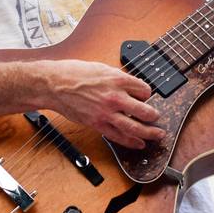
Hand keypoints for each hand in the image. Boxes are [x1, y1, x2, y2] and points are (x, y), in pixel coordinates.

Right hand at [45, 59, 164, 148]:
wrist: (55, 84)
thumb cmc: (75, 73)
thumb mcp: (102, 68)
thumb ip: (118, 78)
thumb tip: (130, 86)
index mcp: (118, 79)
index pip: (144, 89)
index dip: (147, 93)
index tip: (145, 96)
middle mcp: (115, 96)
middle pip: (144, 110)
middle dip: (154, 116)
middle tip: (158, 118)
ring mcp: (106, 112)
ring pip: (134, 127)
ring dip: (148, 133)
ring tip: (157, 135)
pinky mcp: (97, 124)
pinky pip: (117, 136)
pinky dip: (130, 141)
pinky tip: (139, 144)